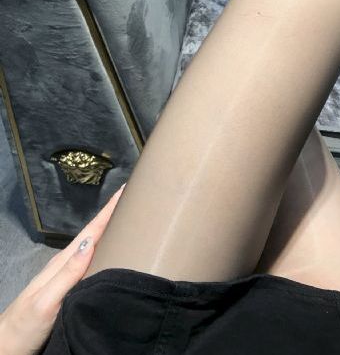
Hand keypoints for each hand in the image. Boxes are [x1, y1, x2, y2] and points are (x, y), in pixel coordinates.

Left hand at [0, 183, 126, 354]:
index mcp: (63, 262)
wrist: (8, 348)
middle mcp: (68, 265)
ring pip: (95, 246)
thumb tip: (90, 242)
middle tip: (136, 200)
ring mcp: (69, 276)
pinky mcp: (72, 289)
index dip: (109, 210)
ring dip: (112, 231)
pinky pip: (94, 262)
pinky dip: (107, 251)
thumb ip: (67, 273)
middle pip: (96, 234)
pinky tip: (116, 252)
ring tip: (132, 220)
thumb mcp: (46, 300)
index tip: (126, 190)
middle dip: (115, 215)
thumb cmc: (24, 326)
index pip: (91, 231)